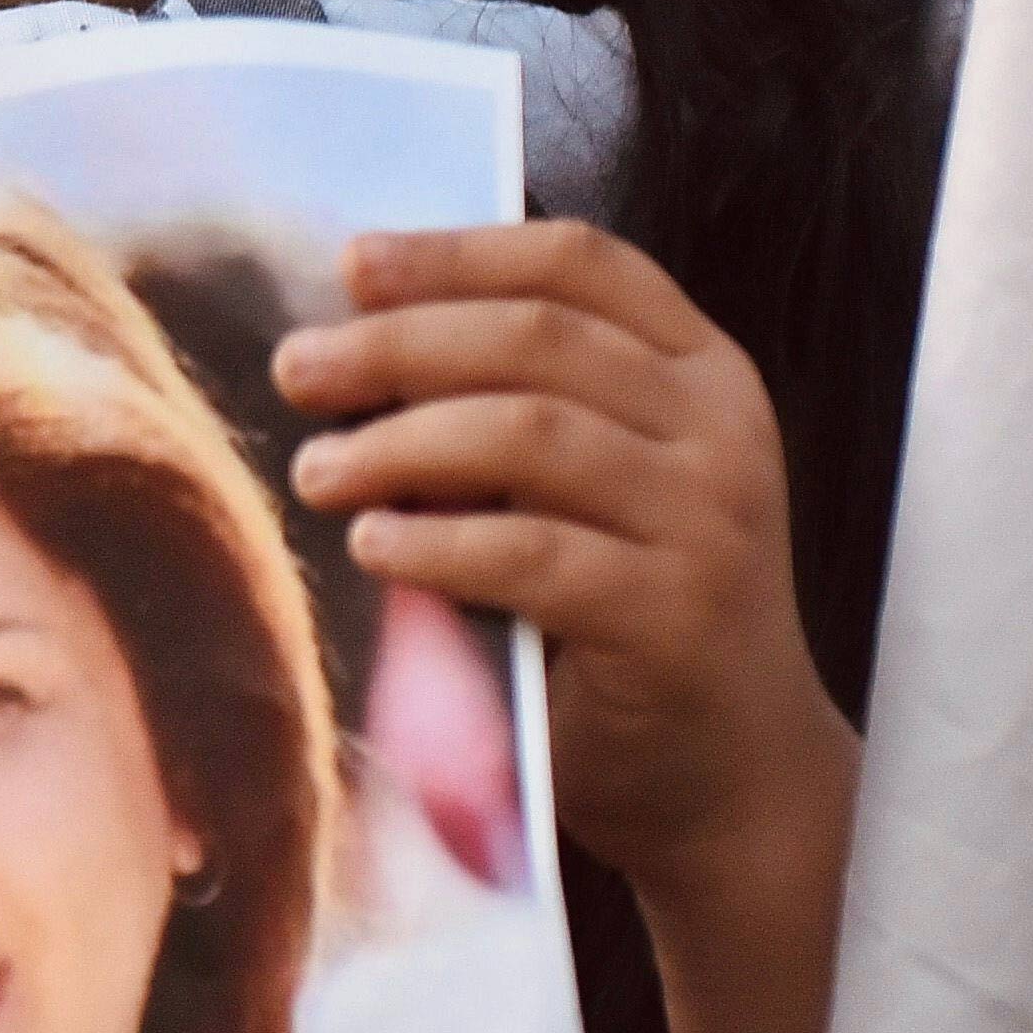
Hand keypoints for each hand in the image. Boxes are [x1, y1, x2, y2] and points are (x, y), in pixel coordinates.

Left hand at [276, 220, 844, 902]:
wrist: (734, 778)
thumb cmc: (631, 622)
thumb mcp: (598, 491)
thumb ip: (523, 411)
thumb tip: (357, 345)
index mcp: (704, 372)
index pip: (581, 265)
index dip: (459, 253)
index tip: (352, 265)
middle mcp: (720, 431)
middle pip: (539, 338)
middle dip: (400, 345)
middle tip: (298, 371)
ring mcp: (709, 521)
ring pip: (532, 434)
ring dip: (402, 444)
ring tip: (319, 470)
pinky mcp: (674, 615)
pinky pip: (532, 555)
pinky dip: (437, 544)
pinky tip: (372, 545)